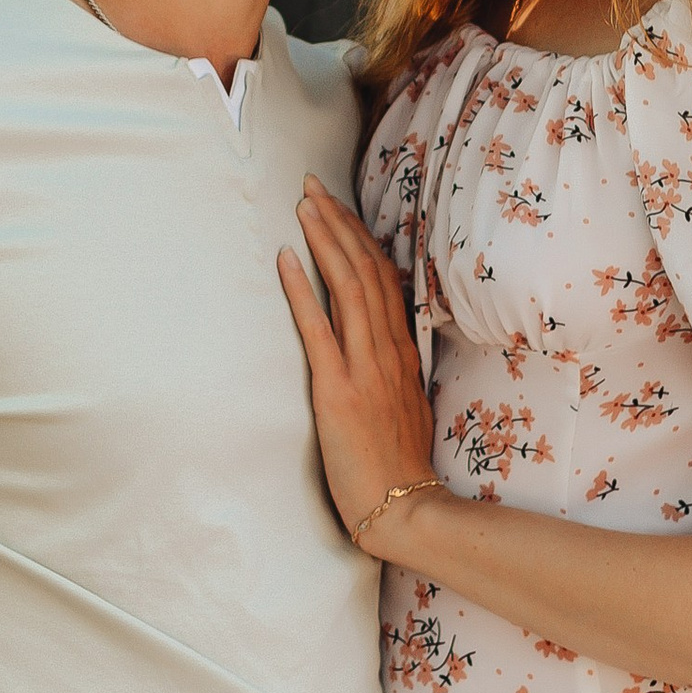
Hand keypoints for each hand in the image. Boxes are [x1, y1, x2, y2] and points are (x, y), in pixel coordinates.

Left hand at [278, 175, 438, 544]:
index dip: (359, 236)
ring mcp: (365, 369)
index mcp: (402, 351)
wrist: (403, 506)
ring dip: (324, 241)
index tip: (337, 204)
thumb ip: (391, 364)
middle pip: (365, 271)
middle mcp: (387, 351)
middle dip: (338, 223)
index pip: (383, 278)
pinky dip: (301, 291)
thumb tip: (378, 338)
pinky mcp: (339, 392)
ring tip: (303, 206)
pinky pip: (319, 331)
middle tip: (312, 186)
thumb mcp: (405, 401)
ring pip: (348, 288)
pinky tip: (285, 259)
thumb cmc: (397, 461)